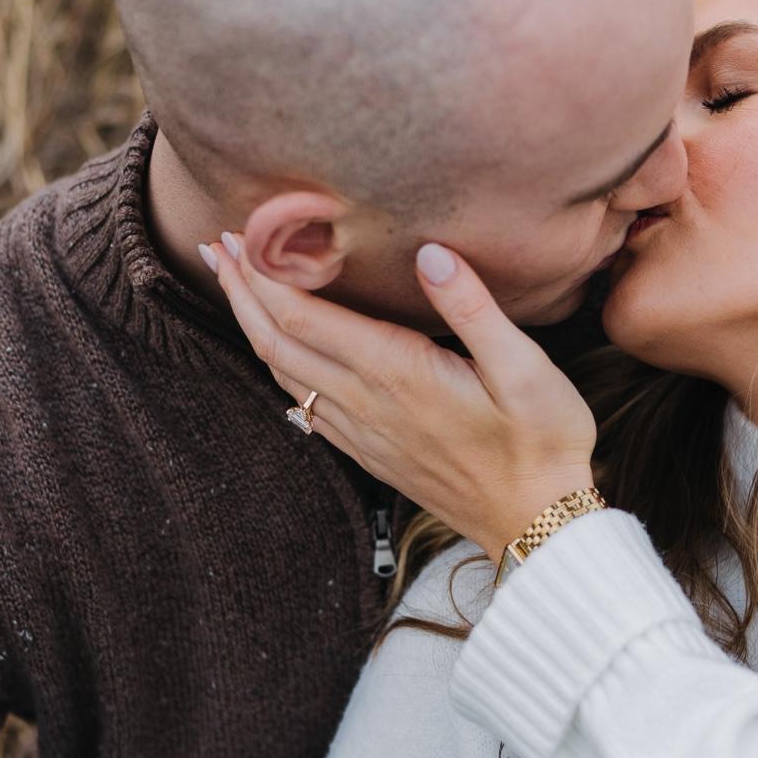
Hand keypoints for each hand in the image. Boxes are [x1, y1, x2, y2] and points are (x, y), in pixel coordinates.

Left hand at [207, 236, 598, 560]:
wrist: (537, 522)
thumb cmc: (541, 442)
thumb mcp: (526, 369)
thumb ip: (473, 309)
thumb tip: (430, 253)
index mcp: (398, 373)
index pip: (304, 317)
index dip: (262, 276)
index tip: (235, 235)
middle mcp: (367, 403)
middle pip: (278, 343)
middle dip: (242, 292)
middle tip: (216, 246)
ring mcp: (365, 433)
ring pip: (284, 376)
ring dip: (253, 328)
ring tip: (236, 289)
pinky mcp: (372, 453)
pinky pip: (306, 408)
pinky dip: (279, 372)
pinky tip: (280, 359)